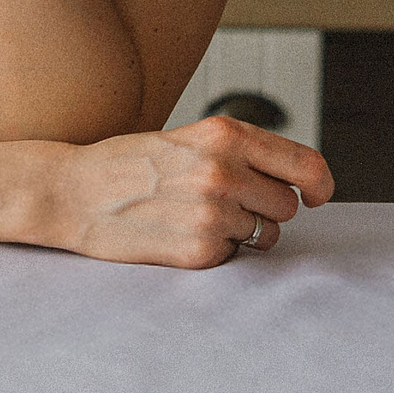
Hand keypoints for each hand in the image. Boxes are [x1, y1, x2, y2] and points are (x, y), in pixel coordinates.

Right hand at [50, 115, 334, 268]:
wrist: (73, 192)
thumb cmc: (130, 164)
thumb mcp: (188, 139)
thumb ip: (240, 152)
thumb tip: (298, 182)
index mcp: (224, 135)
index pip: (303, 164)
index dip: (320, 184)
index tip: (318, 195)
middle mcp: (224, 171)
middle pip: (287, 204)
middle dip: (266, 208)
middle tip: (224, 202)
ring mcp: (212, 213)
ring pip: (265, 235)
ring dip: (244, 232)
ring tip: (198, 217)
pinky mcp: (199, 251)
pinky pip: (235, 257)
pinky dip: (215, 251)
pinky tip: (180, 234)